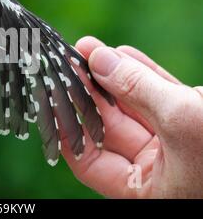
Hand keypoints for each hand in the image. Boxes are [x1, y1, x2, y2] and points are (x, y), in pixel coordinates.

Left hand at [62, 36, 202, 197]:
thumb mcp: (183, 120)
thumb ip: (136, 89)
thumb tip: (97, 58)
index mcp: (145, 191)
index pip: (87, 159)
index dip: (67, 124)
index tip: (51, 92)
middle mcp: (157, 172)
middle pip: (107, 127)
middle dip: (89, 90)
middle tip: (70, 59)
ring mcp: (177, 147)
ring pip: (134, 108)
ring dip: (113, 76)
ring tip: (89, 48)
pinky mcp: (195, 123)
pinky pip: (160, 98)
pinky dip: (143, 75)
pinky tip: (121, 54)